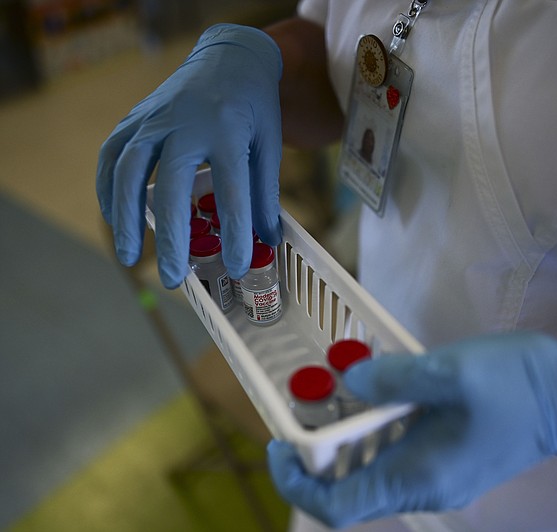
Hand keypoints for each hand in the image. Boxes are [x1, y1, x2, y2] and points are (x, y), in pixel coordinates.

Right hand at [96, 24, 282, 287]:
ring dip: (124, 217)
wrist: (229, 58)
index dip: (235, 234)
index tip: (236, 267)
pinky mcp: (135, 117)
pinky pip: (111, 155)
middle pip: (170, 186)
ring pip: (128, 169)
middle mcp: (186, 124)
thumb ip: (266, 193)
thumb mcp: (269, 146)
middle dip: (170, 237)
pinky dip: (107, 188)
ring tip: (129, 257)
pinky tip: (114, 217)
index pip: (232, 193)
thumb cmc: (254, 108)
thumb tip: (269, 241)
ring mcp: (155, 118)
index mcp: (229, 132)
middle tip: (172, 277)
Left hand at [268, 332, 556, 526]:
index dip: (296, 481)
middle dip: (322, 450)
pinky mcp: (453, 461)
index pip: (336, 506)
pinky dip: (382, 431)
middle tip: (313, 400)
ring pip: (376, 469)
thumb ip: (392, 378)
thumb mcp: (450, 370)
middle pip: (352, 488)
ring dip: (353, 436)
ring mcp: (441, 477)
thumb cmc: (515, 383)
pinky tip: (388, 392)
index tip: (278, 441)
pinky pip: (401, 455)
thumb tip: (349, 382)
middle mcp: (424, 488)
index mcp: (417, 476)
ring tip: (346, 388)